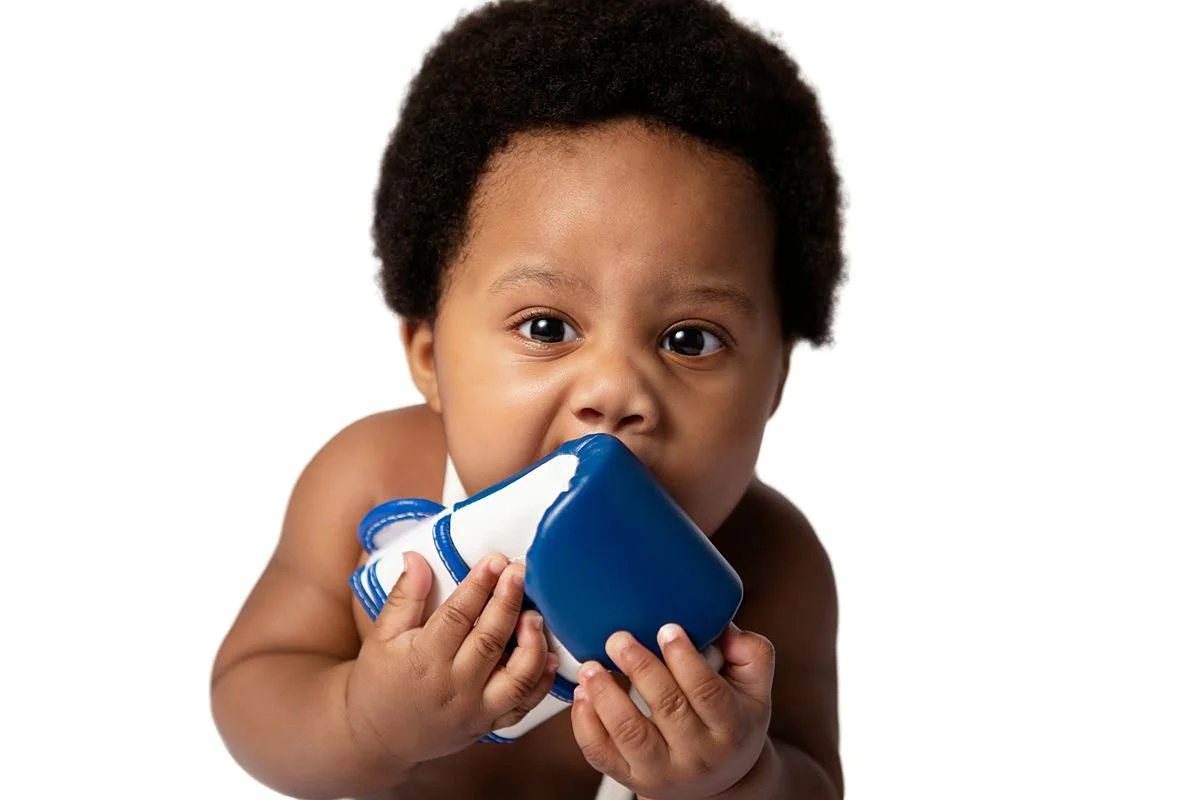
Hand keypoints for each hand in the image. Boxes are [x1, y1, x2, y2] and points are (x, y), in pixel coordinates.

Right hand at [345, 551, 558, 766]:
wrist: (378, 739)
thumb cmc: (379, 682)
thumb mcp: (382, 636)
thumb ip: (404, 596)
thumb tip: (416, 557)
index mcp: (424, 660)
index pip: (457, 617)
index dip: (478, 585)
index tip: (495, 560)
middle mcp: (454, 686)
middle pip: (489, 641)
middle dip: (508, 602)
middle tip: (520, 572)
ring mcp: (475, 709)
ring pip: (516, 678)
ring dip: (532, 645)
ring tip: (535, 615)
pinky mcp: (489, 724)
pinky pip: (524, 705)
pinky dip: (543, 681)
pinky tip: (550, 655)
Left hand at [571, 623, 774, 799]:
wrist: (719, 779)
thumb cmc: (732, 722)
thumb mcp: (755, 687)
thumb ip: (749, 651)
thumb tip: (722, 626)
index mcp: (731, 727)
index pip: (708, 691)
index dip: (685, 658)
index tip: (667, 628)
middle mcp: (697, 753)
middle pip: (667, 707)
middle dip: (640, 667)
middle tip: (619, 638)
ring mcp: (661, 769)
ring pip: (630, 732)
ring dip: (606, 695)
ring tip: (592, 666)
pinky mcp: (631, 777)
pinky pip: (601, 753)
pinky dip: (586, 724)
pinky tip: (583, 695)